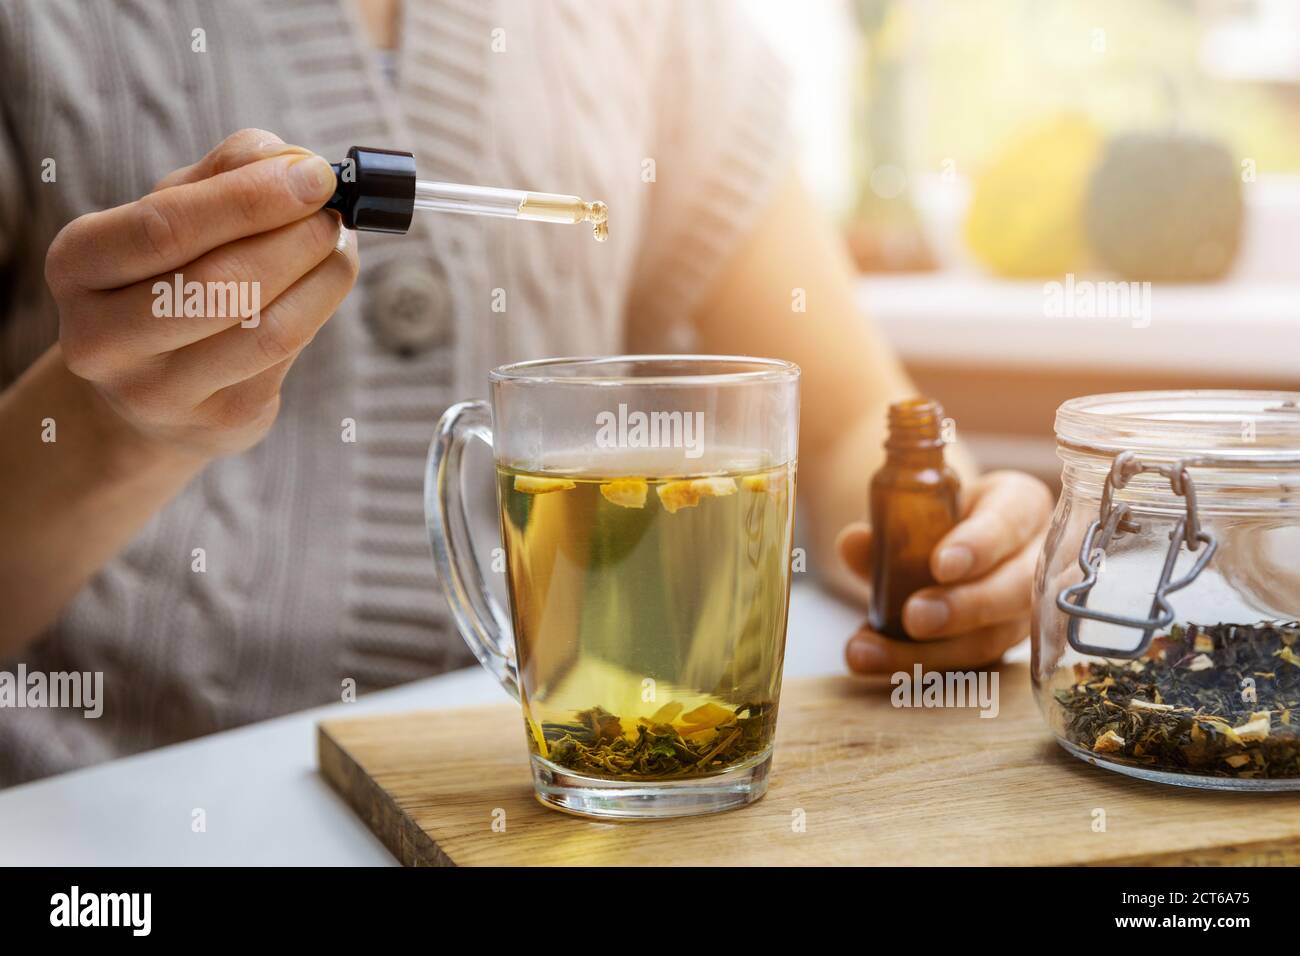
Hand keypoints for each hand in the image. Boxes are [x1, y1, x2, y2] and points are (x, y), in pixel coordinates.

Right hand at [45, 128, 357, 460]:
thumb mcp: (176, 212)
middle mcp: (102, 338)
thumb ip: (227, 173)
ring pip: (263, 328)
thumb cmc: (169, 275)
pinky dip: (318, 311)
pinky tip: (324, 285)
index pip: (165, 228)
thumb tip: (293, 159)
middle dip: (294, 239)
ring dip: (320, 278)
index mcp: (78, 266)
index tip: (314, 176)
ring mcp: (158, 391)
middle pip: (219, 284)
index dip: (249, 199)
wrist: (155, 384)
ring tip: (339, 245)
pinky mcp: (217, 421)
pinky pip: (284, 358)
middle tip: (333, 214)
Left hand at [837, 470, 1052, 671]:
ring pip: (991, 639)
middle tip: (915, 617)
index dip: (979, 545)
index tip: (941, 565)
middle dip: (965, 607)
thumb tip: (854, 543)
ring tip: (867, 651)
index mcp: (1021, 505)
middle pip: (1016, 589)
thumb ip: (888, 526)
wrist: (942, 541)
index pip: (1010, 521)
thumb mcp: (915, 509)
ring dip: (927, 653)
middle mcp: (1036, 560)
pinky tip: (875, 660)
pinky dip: (916, 666)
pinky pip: (967, 666)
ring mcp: (1025, 611)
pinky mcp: (1000, 648)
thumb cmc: (937, 516)